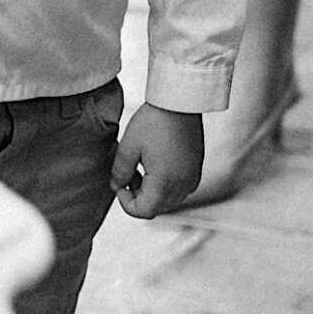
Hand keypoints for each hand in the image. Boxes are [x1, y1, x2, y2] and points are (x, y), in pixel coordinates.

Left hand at [113, 104, 205, 219]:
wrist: (179, 102)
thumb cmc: (153, 122)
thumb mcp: (128, 147)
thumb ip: (120, 172)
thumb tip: (117, 186)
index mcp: (165, 183)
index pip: (143, 211)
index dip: (125, 203)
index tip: (118, 185)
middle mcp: (183, 185)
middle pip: (156, 207)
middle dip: (138, 196)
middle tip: (128, 174)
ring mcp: (192, 178)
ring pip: (167, 199)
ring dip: (151, 191)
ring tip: (140, 167)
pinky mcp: (196, 170)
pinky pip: (178, 188)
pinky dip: (164, 184)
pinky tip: (154, 164)